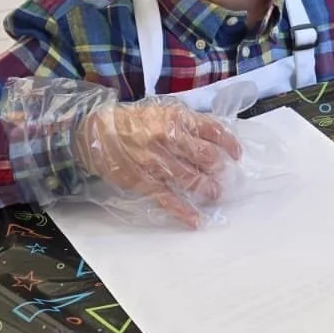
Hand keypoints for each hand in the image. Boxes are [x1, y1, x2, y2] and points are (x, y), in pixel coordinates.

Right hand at [77, 102, 241, 227]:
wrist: (96, 133)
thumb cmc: (134, 122)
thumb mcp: (162, 112)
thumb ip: (187, 124)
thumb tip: (214, 139)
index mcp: (177, 118)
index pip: (213, 130)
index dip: (229, 144)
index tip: (236, 155)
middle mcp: (169, 138)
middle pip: (207, 156)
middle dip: (221, 170)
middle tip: (229, 178)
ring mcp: (156, 161)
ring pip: (191, 179)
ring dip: (208, 189)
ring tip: (216, 195)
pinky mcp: (143, 181)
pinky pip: (168, 198)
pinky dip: (183, 211)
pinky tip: (196, 220)